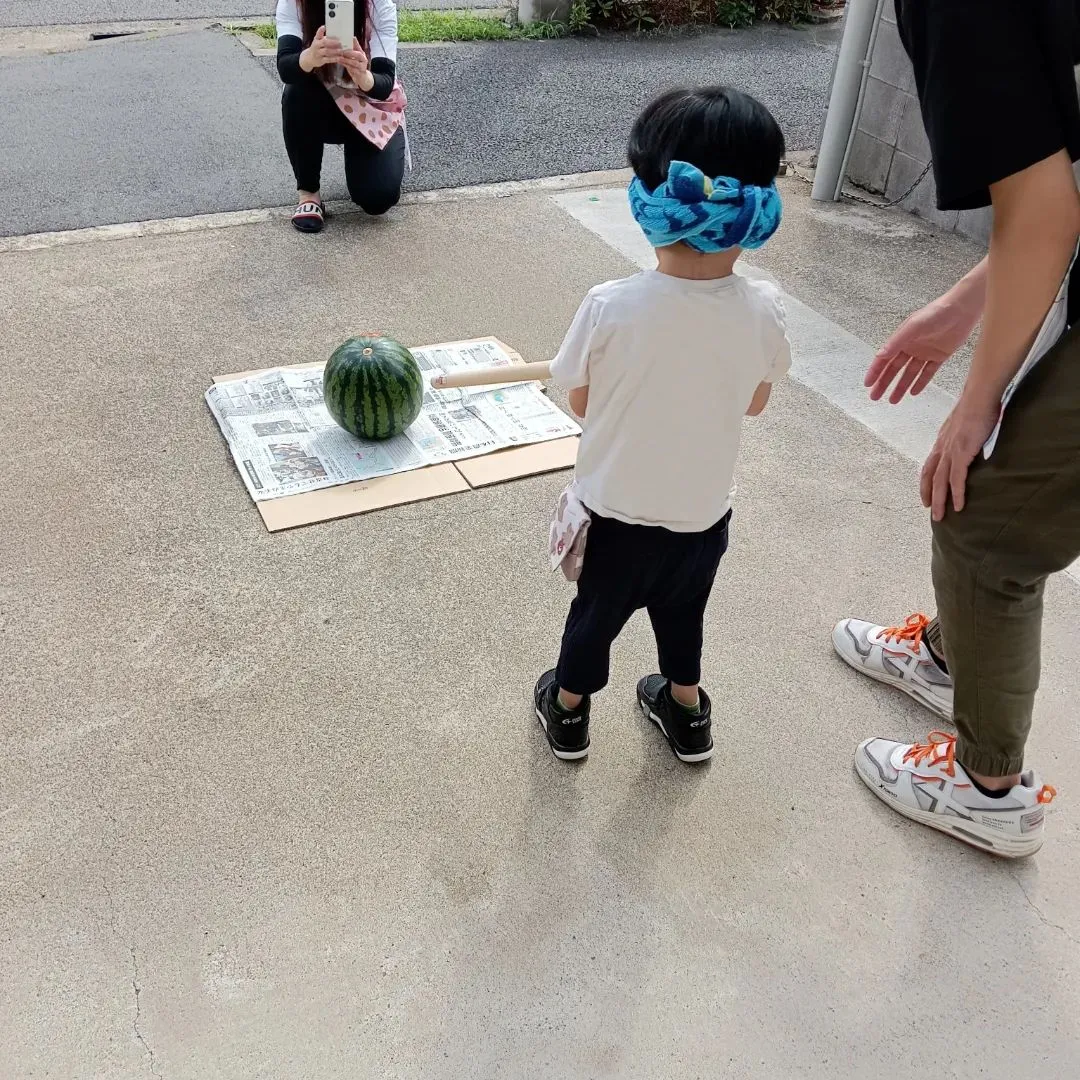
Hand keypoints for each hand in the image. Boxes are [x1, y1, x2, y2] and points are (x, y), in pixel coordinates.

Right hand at [303, 26, 342, 68]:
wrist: (309, 58)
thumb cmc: (317, 47)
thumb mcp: (317, 40)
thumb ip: (322, 35)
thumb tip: (328, 29)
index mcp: (316, 39)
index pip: (318, 34)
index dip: (320, 30)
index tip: (324, 27)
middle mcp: (316, 46)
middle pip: (324, 43)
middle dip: (332, 42)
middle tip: (340, 42)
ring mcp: (318, 53)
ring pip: (327, 51)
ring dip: (335, 51)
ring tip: (341, 50)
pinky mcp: (321, 60)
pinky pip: (329, 60)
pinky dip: (335, 59)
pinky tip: (340, 58)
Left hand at [341, 37, 372, 89]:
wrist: (362, 78)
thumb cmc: (356, 65)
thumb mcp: (355, 56)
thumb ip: (352, 49)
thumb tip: (349, 39)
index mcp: (362, 54)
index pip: (359, 47)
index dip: (355, 42)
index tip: (350, 38)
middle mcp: (364, 60)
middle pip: (358, 55)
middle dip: (350, 52)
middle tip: (342, 50)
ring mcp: (362, 67)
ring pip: (354, 62)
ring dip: (346, 59)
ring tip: (339, 56)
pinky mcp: (359, 73)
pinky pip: (352, 69)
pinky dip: (345, 65)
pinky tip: (340, 62)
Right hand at [866, 295, 980, 403]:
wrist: (962, 309)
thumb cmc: (936, 313)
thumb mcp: (913, 326)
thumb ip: (896, 341)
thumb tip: (880, 355)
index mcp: (901, 339)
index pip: (884, 358)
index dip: (875, 371)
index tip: (868, 384)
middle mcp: (911, 347)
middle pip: (894, 369)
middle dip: (884, 383)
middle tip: (875, 397)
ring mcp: (925, 353)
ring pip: (909, 374)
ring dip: (901, 386)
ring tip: (893, 401)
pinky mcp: (939, 356)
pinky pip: (928, 373)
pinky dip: (921, 382)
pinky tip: (913, 393)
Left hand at [920, 391, 999, 519]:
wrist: (980, 395)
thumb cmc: (978, 405)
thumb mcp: (967, 425)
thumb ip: (966, 436)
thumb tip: (972, 444)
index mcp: (942, 440)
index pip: (929, 465)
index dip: (926, 482)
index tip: (926, 495)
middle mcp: (942, 447)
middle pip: (930, 476)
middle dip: (929, 495)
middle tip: (931, 512)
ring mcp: (950, 450)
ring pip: (940, 482)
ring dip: (939, 501)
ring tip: (940, 517)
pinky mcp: (961, 452)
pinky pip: (957, 478)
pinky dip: (956, 494)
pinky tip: (958, 506)